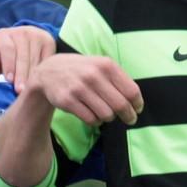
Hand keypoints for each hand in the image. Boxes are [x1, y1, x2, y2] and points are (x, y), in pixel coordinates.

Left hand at [0, 26, 56, 92]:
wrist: (27, 41)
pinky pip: (47, 59)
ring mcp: (37, 35)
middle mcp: (21, 31)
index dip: (8, 65)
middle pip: (22, 56)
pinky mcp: (49, 41)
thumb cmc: (8, 55)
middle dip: (21, 75)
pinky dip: (43, 71)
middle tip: (20, 91)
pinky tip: (41, 83)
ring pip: (35, 59)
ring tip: (30, 90)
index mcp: (3, 35)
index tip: (9, 81)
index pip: (7, 49)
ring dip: (33, 76)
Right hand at [24, 54, 143, 126]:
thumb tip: (136, 101)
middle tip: (129, 120)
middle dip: (128, 116)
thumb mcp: (100, 65)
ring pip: (106, 115)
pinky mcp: (68, 101)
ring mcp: (79, 88)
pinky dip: (95, 121)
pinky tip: (93, 116)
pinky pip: (91, 119)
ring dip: (108, 118)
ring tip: (105, 113)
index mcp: (106, 65)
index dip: (137, 104)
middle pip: (120, 105)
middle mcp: (93, 75)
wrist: (48, 72)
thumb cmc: (81, 70)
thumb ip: (118, 79)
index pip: (131, 91)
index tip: (137, 109)